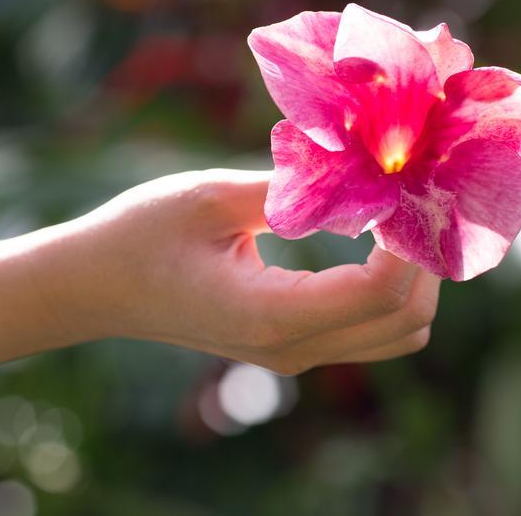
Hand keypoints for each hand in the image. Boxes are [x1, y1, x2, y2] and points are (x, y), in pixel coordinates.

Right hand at [61, 169, 440, 374]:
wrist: (96, 288)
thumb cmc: (141, 233)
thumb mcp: (212, 195)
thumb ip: (292, 188)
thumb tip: (364, 165)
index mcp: (271, 315)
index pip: (381, 291)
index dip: (408, 236)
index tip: (402, 182)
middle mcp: (294, 348)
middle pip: (408, 319)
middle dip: (424, 256)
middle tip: (409, 194)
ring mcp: (298, 355)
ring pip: (402, 332)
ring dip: (414, 276)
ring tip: (393, 214)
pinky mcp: (297, 345)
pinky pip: (375, 328)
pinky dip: (392, 287)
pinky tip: (372, 236)